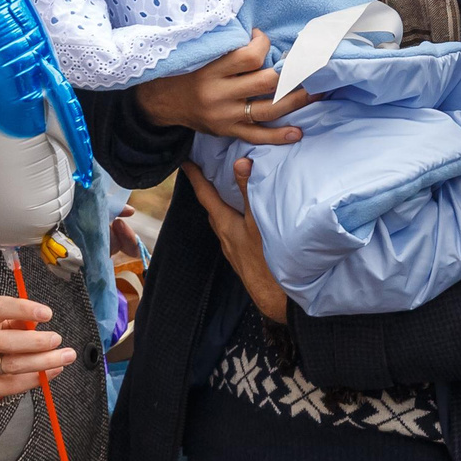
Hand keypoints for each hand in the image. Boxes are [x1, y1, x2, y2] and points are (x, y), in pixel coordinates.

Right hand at [0, 296, 73, 400]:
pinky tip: (51, 372)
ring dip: (43, 362)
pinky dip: (34, 380)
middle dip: (37, 341)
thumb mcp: (4, 321)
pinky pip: (10, 386)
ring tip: (64, 357)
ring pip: (12, 365)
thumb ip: (21, 320)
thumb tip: (39, 321)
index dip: (24, 309)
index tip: (48, 314)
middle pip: (6, 341)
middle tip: (57, 339)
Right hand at [135, 29, 311, 144]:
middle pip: (265, 83)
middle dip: (291, 74)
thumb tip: (262, 37)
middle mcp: (220, 94)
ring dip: (295, 101)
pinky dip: (279, 136)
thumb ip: (229, 49)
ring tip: (315, 93)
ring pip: (268, 109)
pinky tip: (298, 132)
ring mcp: (225, 116)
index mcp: (212, 70)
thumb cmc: (187, 72)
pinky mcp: (227, 131)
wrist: (162, 102)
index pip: (250, 55)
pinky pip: (257, 136)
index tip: (264, 39)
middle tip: (308, 66)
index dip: (264, 44)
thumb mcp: (202, 55)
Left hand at [180, 158, 289, 325]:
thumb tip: (240, 162)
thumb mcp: (258, 221)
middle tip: (206, 172)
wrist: (275, 298)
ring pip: (222, 221)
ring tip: (225, 192)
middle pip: (211, 208)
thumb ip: (249, 191)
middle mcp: (224, 236)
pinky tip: (245, 220)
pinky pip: (233, 232)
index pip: (205, 195)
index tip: (185, 162)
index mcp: (225, 224)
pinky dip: (233, 219)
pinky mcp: (242, 258)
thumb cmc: (266, 259)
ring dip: (222, 205)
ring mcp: (233, 249)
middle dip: (207, 190)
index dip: (195, 177)